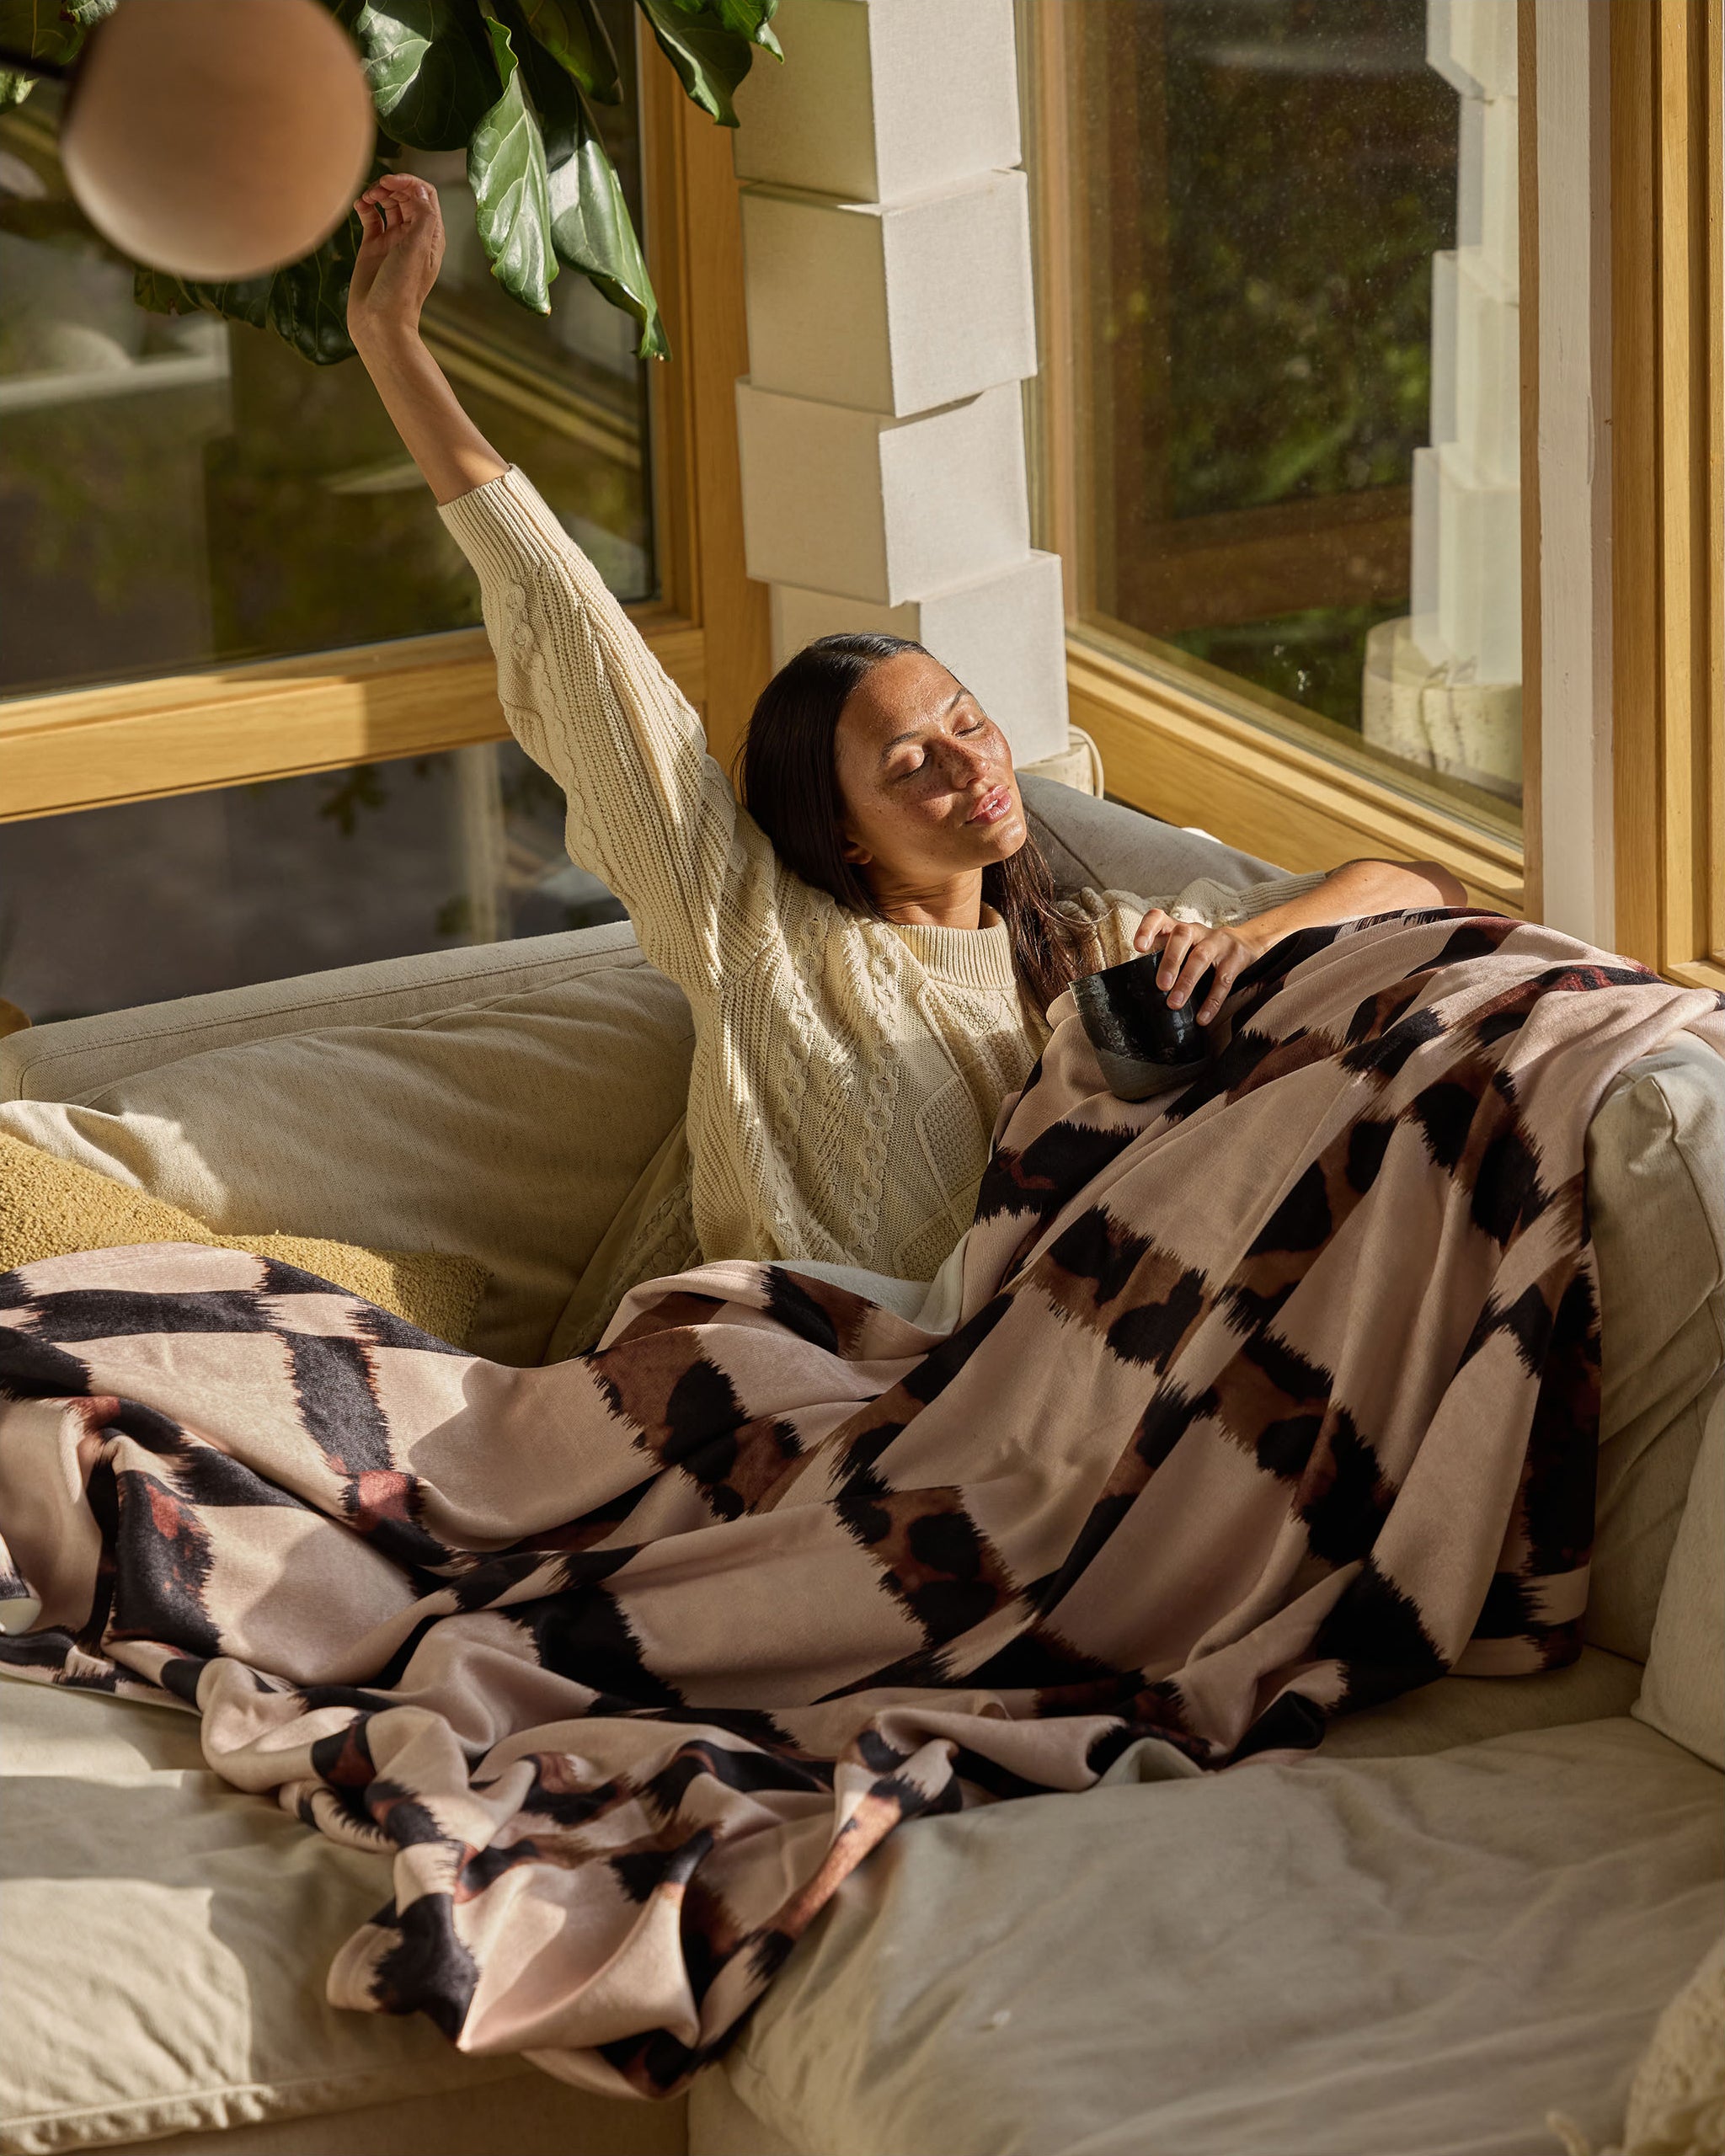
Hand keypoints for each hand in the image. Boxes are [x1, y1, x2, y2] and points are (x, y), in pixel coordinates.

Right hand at [348, 174, 444, 349]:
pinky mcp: (373, 247)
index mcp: (430, 236)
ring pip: (388, 204)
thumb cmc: (402, 290)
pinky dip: (365, 207)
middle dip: (392, 185)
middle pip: (406, 196)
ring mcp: (393, 241)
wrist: (379, 321)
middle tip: (377, 187)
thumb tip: (419, 189)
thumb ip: (422, 216)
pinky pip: (371, 218)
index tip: (390, 181)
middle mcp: (413, 236)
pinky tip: (358, 205)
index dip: (409, 182)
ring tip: (366, 196)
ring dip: (377, 193)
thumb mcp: (417, 249)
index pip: (425, 195)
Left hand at [1130, 909, 1260, 1024]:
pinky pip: (1223, 981)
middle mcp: (1197, 931)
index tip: (1139, 947)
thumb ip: (1163, 961)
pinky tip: (1202, 1017)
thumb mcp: (1183, 949)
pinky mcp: (1235, 958)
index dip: (1147, 929)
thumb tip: (1139, 988)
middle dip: (1170, 960)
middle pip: (1182, 936)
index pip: (1159, 918)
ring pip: (1201, 957)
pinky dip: (1212, 1001)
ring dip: (1187, 981)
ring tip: (1175, 1003)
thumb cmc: (1203, 950)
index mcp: (1178, 929)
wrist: (1246, 943)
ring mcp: (1218, 943)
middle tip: (1161, 985)